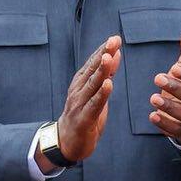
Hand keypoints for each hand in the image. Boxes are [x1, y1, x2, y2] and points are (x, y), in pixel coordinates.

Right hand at [56, 36, 119, 162]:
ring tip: (109, 57)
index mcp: (80, 83)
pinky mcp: (84, 118)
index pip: (93, 63)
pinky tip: (108, 84)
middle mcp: (78, 90)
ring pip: (92, 84)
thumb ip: (105, 74)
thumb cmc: (83, 115)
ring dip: (101, 70)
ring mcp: (79, 103)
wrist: (66, 141)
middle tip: (113, 41)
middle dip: (104, 54)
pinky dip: (102, 94)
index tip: (115, 38)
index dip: (103, 50)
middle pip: (92, 70)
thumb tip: (115, 54)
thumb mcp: (96, 92)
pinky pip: (94, 104)